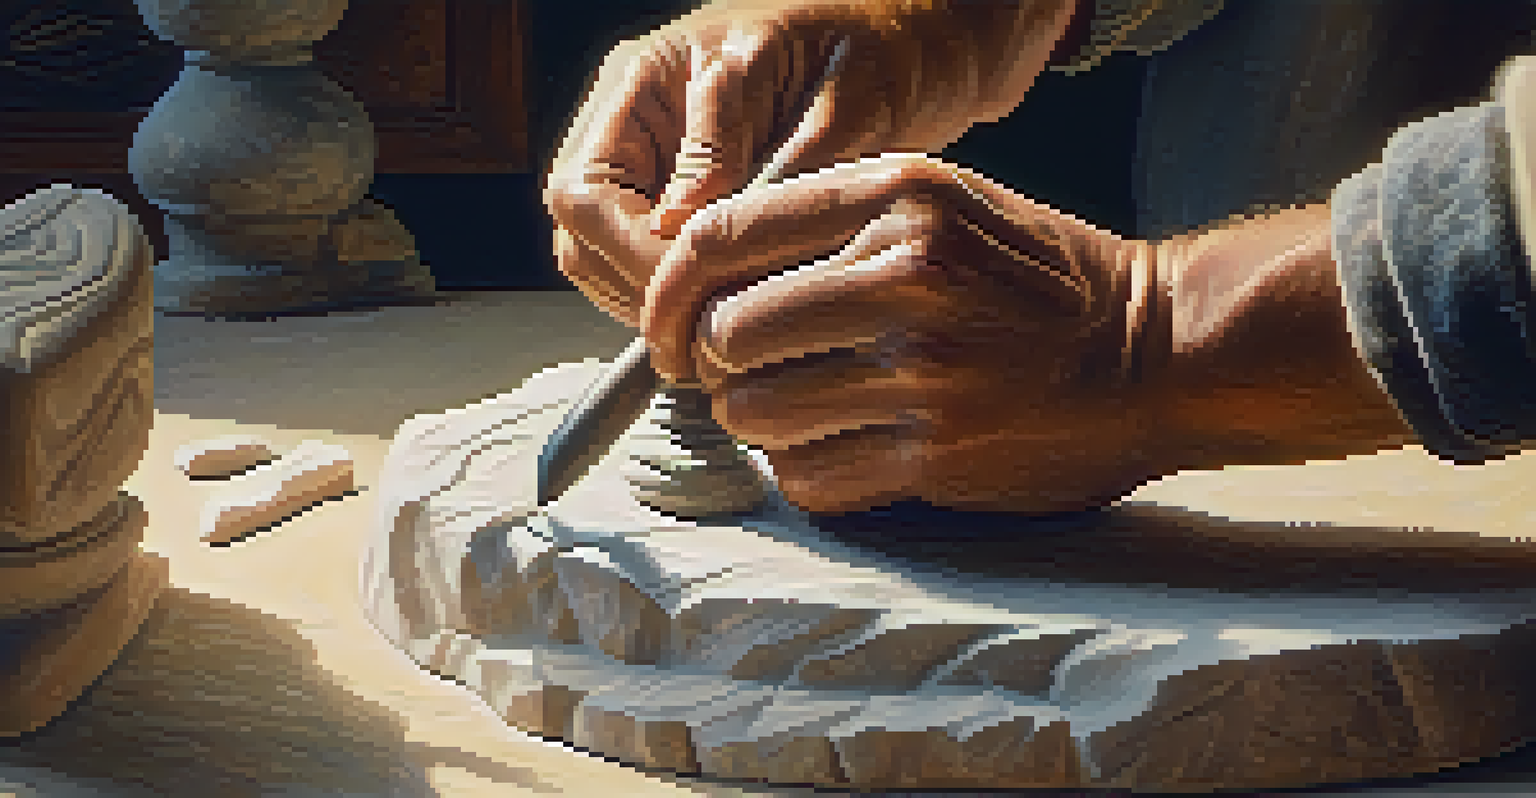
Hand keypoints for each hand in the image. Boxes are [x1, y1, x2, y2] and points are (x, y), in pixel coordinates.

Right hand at [543, 0, 1077, 326]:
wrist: (916, 49)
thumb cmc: (879, 49)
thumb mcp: (825, 97)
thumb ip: (749, 160)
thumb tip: (676, 229)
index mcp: (647, 81)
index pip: (584, 193)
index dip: (630, 255)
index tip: (695, 291)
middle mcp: (637, 126)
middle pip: (582, 236)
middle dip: (640, 289)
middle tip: (711, 332)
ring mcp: (657, 166)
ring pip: (608, 262)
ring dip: (660, 303)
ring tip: (729, 333)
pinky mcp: (689, 203)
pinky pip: (654, 267)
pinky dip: (687, 299)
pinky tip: (739, 315)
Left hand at [643, 153, 1170, 514]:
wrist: (1154, 353)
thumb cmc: (1034, 277)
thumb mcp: (944, 203)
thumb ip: (832, 219)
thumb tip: (704, 275)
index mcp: (897, 201)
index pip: (719, 239)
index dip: (667, 292)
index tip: (666, 328)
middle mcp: (906, 281)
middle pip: (723, 335)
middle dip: (711, 363)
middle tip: (736, 372)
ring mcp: (924, 374)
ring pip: (754, 414)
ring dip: (755, 419)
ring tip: (795, 406)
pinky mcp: (937, 456)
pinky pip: (806, 479)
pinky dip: (801, 470)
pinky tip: (835, 446)